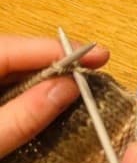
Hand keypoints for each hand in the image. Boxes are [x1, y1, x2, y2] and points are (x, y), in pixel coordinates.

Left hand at [0, 34, 108, 158]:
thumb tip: (70, 87)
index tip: (100, 55)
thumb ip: (24, 115)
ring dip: (42, 78)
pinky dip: (24, 92)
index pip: (18, 48)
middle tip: (96, 68)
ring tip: (77, 84)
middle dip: (55, 63)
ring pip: (10, 70)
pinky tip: (43, 99)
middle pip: (16, 56)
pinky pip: (2, 86)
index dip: (61, 50)